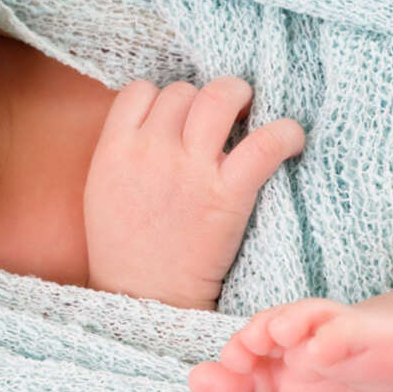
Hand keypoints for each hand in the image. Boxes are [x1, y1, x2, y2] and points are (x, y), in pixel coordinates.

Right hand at [84, 76, 304, 310]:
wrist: (144, 301)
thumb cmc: (124, 251)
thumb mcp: (102, 190)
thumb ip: (124, 150)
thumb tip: (156, 119)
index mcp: (114, 149)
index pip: (142, 90)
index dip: (165, 100)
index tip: (180, 118)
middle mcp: (150, 150)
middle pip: (184, 91)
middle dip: (204, 102)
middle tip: (221, 120)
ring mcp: (189, 169)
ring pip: (219, 96)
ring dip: (240, 98)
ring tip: (250, 116)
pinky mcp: (226, 193)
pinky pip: (265, 142)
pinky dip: (285, 133)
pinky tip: (290, 141)